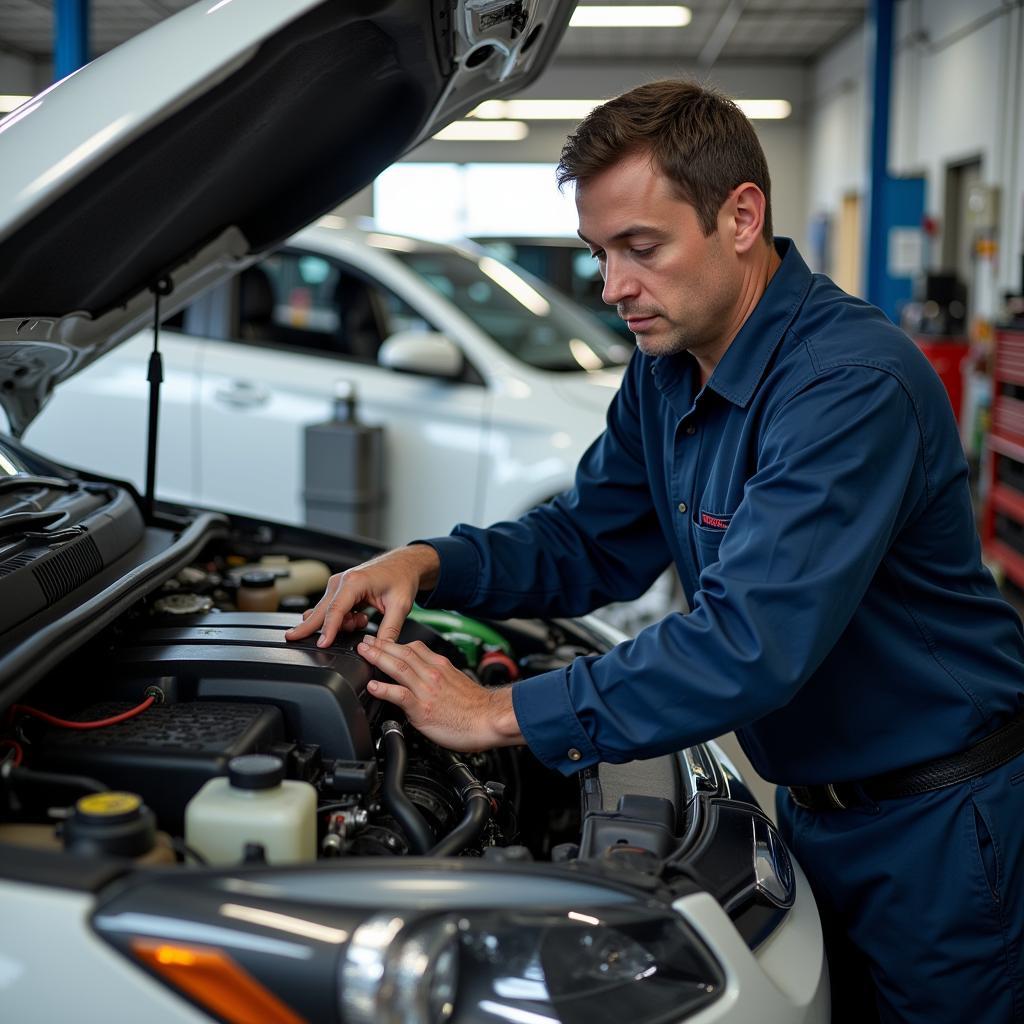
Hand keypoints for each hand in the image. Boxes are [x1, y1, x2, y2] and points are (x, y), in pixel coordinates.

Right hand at [285, 545, 440, 646]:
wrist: (404, 564)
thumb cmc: (402, 578)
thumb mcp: (401, 606)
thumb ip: (389, 629)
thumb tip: (380, 649)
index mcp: (355, 582)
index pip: (336, 610)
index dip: (328, 629)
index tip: (321, 644)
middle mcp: (342, 581)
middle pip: (321, 610)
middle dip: (307, 626)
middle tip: (291, 638)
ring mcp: (338, 584)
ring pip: (327, 612)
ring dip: (340, 624)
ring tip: (363, 619)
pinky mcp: (339, 590)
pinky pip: (332, 610)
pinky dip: (341, 620)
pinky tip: (358, 617)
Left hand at [357, 635, 523, 752]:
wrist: (490, 720)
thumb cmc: (477, 707)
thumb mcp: (458, 682)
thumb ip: (441, 677)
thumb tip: (428, 680)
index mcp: (441, 666)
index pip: (414, 648)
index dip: (394, 643)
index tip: (381, 640)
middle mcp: (432, 673)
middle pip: (402, 653)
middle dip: (381, 645)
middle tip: (365, 640)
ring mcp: (426, 690)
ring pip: (398, 668)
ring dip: (378, 658)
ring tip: (363, 653)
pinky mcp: (422, 708)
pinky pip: (400, 695)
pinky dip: (384, 689)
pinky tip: (373, 686)